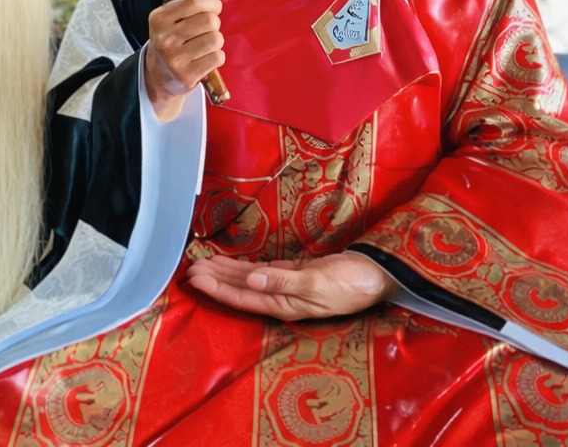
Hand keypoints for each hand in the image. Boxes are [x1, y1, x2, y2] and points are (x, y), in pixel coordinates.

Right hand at [144, 0, 223, 120]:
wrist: (158, 76)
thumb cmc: (170, 40)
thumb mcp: (172, 17)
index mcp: (159, 18)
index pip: (195, 1)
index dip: (212, 3)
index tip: (214, 7)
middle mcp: (165, 38)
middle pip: (210, 20)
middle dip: (214, 24)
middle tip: (206, 30)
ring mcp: (175, 58)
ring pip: (216, 39)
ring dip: (215, 40)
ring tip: (204, 44)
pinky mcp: (187, 75)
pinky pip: (217, 57)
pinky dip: (216, 56)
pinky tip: (204, 58)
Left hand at [185, 252, 398, 319]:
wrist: (377, 275)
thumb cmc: (351, 282)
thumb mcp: (318, 282)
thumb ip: (284, 280)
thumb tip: (251, 278)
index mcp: (284, 304)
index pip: (242, 296)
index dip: (216, 288)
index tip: (195, 277)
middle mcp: (281, 298)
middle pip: (240, 288)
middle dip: (214, 278)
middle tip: (190, 265)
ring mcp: (288, 286)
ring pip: (248, 279)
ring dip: (225, 272)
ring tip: (203, 263)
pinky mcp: (296, 274)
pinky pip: (262, 271)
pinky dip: (245, 267)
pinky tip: (233, 264)